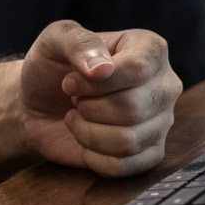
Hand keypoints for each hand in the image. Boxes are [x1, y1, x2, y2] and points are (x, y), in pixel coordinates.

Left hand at [19, 21, 180, 177]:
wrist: (40, 105)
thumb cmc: (52, 67)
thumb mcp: (54, 38)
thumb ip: (77, 42)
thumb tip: (103, 69)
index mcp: (149, 48)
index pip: (137, 68)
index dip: (96, 81)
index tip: (69, 81)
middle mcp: (164, 84)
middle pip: (134, 107)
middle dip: (89, 107)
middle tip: (74, 99)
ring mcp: (162, 121)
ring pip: (129, 141)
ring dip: (88, 132)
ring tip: (77, 117)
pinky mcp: (150, 152)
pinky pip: (125, 166)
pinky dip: (94, 157)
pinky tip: (84, 141)